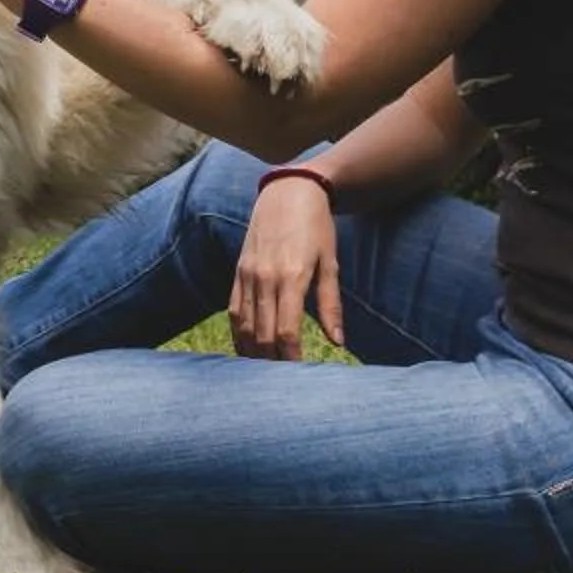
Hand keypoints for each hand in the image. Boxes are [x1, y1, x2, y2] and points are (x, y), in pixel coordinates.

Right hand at [229, 174, 346, 361]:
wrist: (288, 191)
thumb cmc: (316, 228)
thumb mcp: (330, 263)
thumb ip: (330, 305)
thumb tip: (338, 342)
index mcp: (291, 277)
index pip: (286, 330)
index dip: (291, 357)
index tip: (299, 375)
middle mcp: (265, 278)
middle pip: (262, 333)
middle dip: (272, 360)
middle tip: (284, 381)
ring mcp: (247, 275)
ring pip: (244, 325)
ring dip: (253, 352)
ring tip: (264, 373)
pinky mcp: (238, 271)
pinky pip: (233, 310)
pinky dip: (238, 333)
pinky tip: (246, 349)